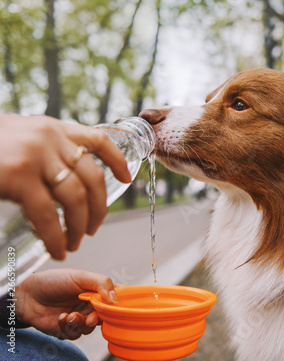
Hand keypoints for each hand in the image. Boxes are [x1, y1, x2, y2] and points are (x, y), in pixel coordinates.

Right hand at [0, 115, 130, 258]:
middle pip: (94, 177)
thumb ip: (46, 150)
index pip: (100, 140)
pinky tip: (57, 249)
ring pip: (77, 198)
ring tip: (75, 243)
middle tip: (94, 228)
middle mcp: (50, 138)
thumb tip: (68, 175)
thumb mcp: (21, 136)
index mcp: (54, 128)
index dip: (118, 161)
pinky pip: (48, 214)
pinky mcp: (19, 176)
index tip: (128, 179)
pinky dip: (56, 236)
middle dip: (100, 208)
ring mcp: (36, 156)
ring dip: (81, 226)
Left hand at [15, 269, 117, 339]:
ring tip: (70, 316)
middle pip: (104, 317)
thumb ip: (101, 283)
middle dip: (98, 318)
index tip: (114, 306)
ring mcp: (78, 318)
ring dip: (81, 323)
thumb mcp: (80, 276)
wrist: (27, 294)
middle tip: (90, 317)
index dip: (117, 304)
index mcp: (96, 291)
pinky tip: (60, 318)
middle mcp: (89, 305)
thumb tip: (116, 298)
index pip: (114, 298)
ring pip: (90, 328)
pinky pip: (75, 335)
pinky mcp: (66, 329)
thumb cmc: (54, 281)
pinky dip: (68, 328)